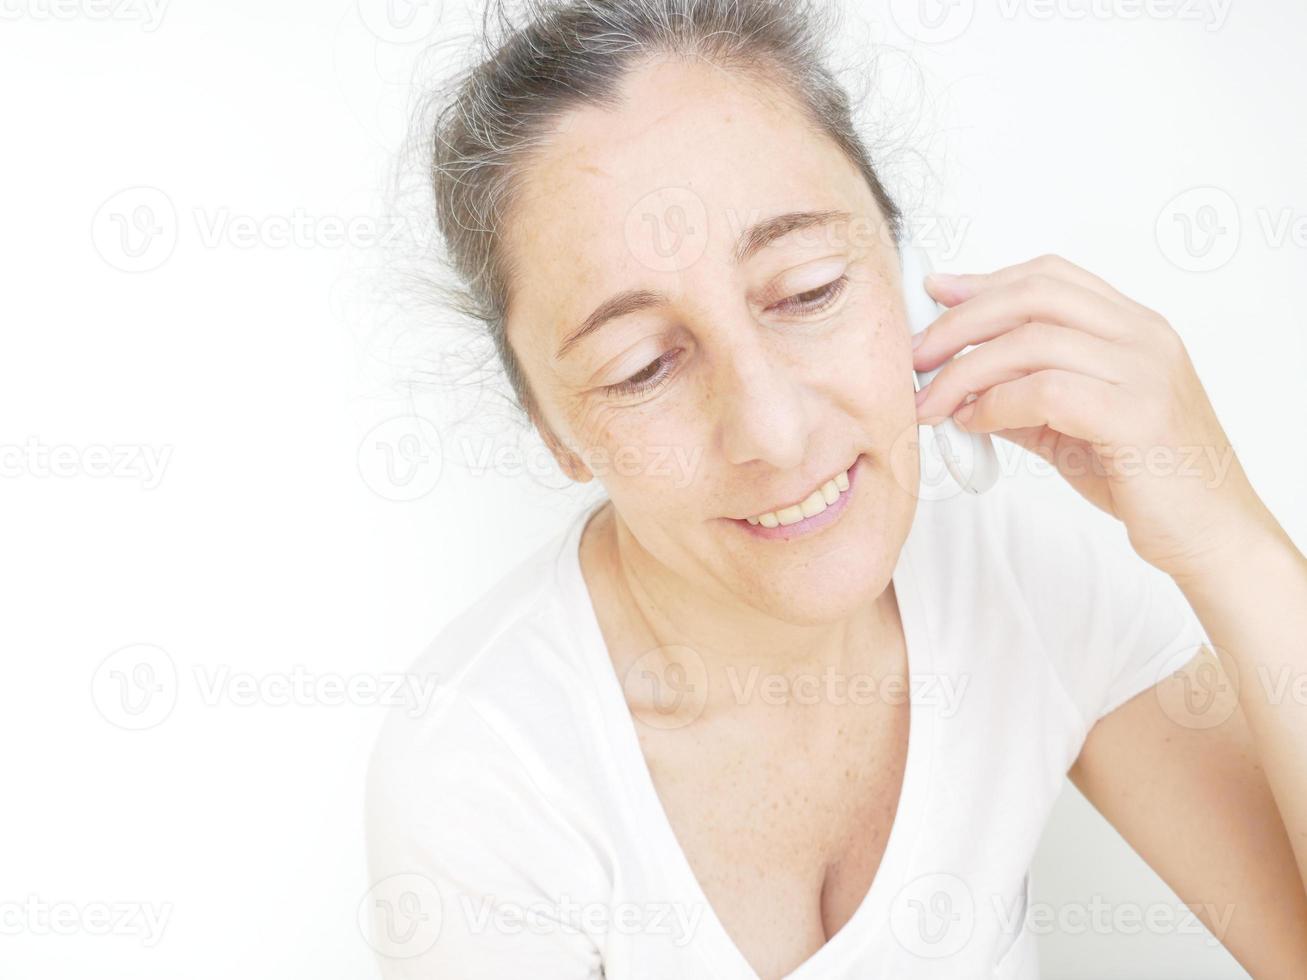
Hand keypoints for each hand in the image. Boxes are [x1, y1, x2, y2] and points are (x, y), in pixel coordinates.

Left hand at [911, 253, 1277, 581]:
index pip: (1051, 278)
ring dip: (965, 371)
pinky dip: (996, 404)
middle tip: (915, 355)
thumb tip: (958, 384)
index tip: (937, 293)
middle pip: (1033, 297)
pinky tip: (972, 424)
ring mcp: (1145, 372)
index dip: (986, 281)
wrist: (1211, 533)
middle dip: (961, 322)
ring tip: (930, 403)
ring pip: (1033, 341)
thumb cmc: (1146, 478)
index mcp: (1134, 327)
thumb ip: (1024, 395)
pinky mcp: (1137, 417)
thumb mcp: (1074, 425)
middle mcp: (1144, 337)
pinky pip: (1046, 391)